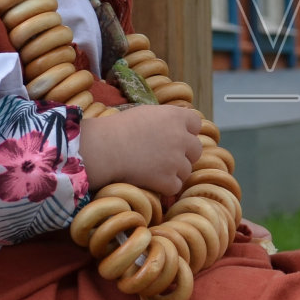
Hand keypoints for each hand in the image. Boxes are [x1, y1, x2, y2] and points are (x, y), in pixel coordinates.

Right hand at [79, 105, 203, 198]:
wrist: (102, 148)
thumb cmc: (117, 129)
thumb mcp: (146, 113)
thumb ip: (167, 118)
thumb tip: (179, 125)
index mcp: (175, 116)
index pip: (196, 124)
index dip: (187, 131)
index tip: (175, 137)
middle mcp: (181, 137)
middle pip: (196, 149)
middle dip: (184, 154)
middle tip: (164, 157)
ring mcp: (176, 160)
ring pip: (186, 170)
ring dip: (173, 172)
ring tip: (152, 169)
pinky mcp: (168, 180)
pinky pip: (175, 186)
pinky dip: (164, 187)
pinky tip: (150, 180)